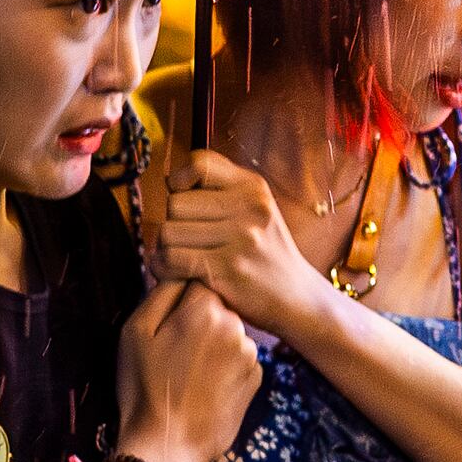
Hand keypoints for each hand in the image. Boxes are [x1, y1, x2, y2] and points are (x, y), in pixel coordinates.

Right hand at [115, 276, 261, 461]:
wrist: (166, 446)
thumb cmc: (144, 387)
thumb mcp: (136, 331)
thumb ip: (162, 291)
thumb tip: (180, 268)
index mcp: (205, 308)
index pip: (199, 279)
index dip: (180, 298)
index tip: (168, 320)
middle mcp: (236, 325)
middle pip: (217, 305)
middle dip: (198, 320)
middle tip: (174, 352)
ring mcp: (251, 354)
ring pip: (229, 332)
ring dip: (213, 343)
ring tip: (188, 373)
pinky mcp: (257, 379)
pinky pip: (239, 358)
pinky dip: (225, 366)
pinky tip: (204, 387)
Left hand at [156, 148, 330, 330]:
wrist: (297, 296)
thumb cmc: (265, 252)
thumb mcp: (256, 208)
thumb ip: (220, 188)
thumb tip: (169, 180)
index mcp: (253, 187)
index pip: (198, 164)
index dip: (179, 181)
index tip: (183, 199)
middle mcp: (249, 207)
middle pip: (175, 203)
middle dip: (172, 222)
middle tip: (184, 238)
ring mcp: (240, 238)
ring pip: (168, 232)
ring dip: (166, 248)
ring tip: (180, 255)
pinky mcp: (227, 269)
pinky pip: (172, 260)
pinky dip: (164, 268)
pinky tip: (174, 272)